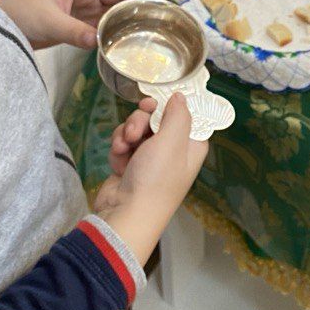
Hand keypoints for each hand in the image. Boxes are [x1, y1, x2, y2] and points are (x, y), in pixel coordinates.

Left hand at [0, 0, 160, 49]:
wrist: (1, 25)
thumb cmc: (21, 13)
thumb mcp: (49, 20)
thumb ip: (74, 31)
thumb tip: (98, 41)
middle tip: (157, 12)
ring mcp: (79, 10)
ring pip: (110, 11)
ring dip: (126, 16)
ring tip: (147, 25)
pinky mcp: (75, 26)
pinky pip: (100, 26)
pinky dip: (112, 31)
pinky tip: (124, 39)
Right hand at [94, 94, 208, 263]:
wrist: (126, 213)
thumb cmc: (155, 179)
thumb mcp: (172, 141)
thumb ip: (178, 114)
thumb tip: (181, 96)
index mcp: (190, 146)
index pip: (186, 114)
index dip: (171, 105)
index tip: (158, 100)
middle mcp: (173, 150)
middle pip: (157, 117)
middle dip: (141, 120)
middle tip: (136, 130)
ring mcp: (150, 158)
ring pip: (137, 127)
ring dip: (127, 133)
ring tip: (123, 147)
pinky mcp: (130, 164)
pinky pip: (124, 142)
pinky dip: (119, 147)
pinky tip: (118, 159)